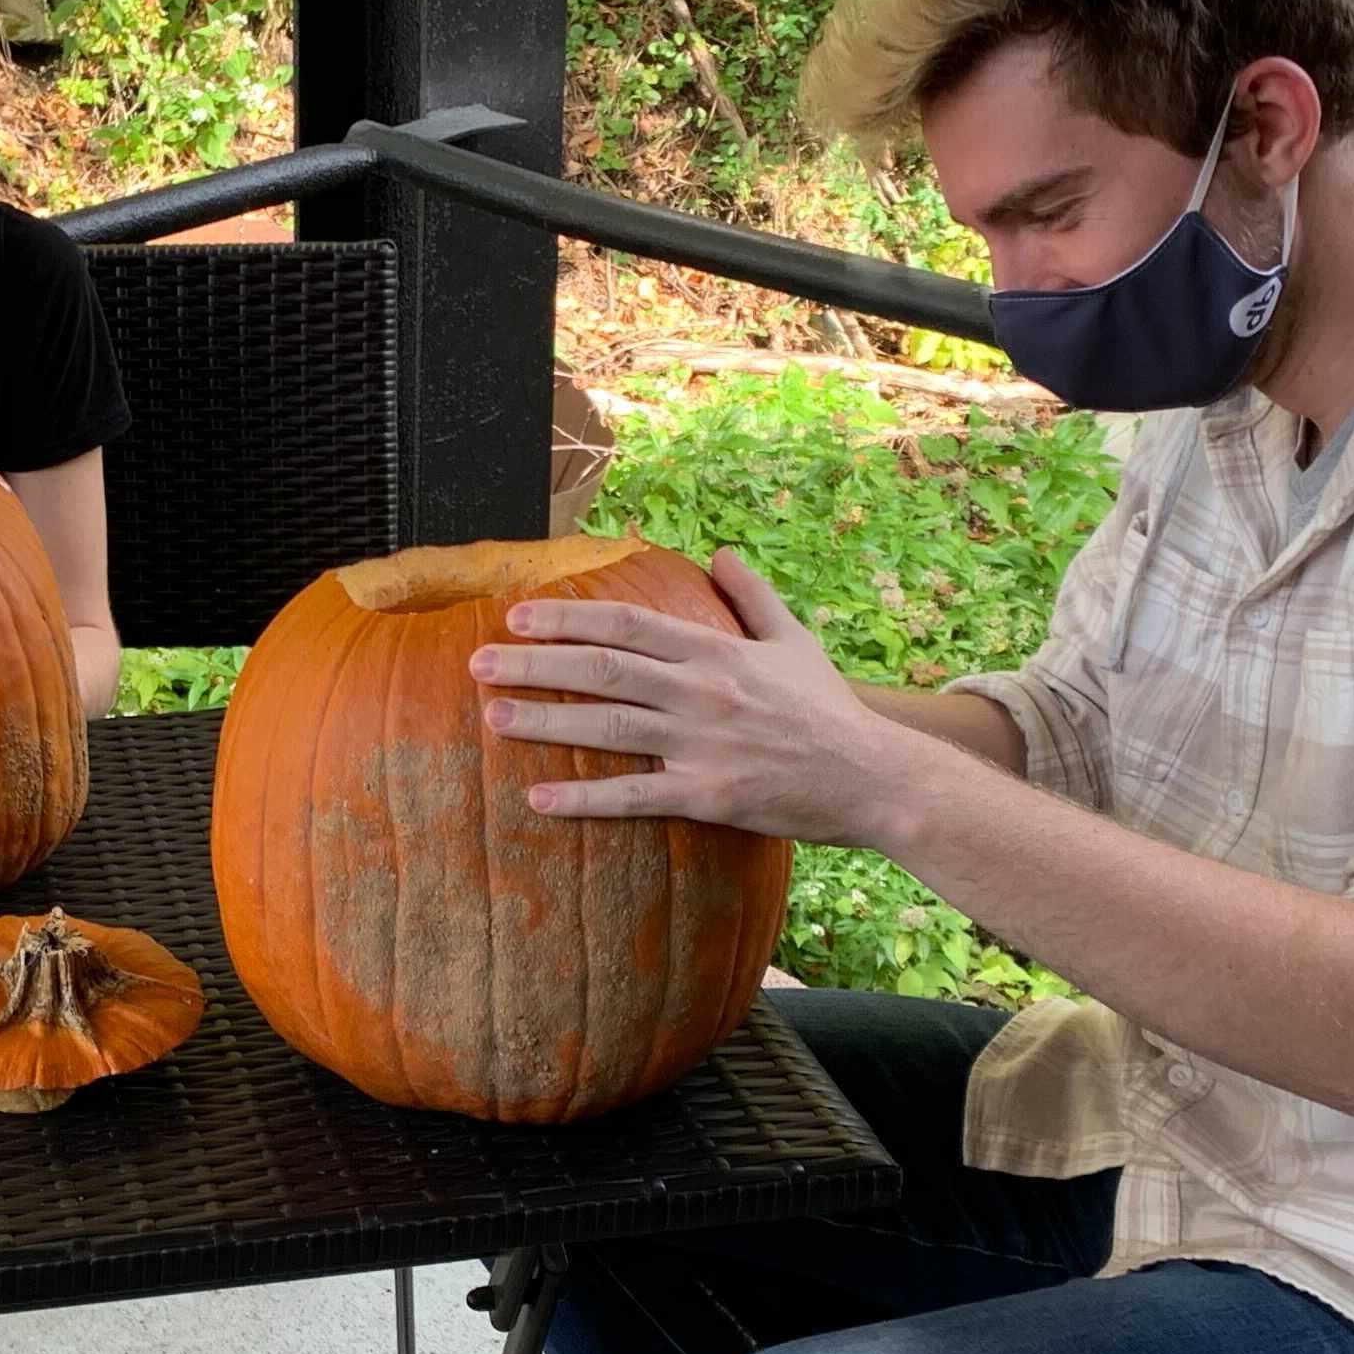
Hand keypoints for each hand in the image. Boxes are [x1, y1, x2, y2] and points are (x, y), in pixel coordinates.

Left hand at [470, 549, 921, 845]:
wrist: (874, 778)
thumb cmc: (829, 711)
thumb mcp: (794, 641)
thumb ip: (752, 597)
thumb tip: (719, 555)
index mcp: (716, 651)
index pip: (626, 623)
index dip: (567, 616)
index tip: (518, 614)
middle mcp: (701, 691)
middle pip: (602, 669)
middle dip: (535, 663)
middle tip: (478, 661)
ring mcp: (702, 744)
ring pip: (607, 727)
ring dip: (544, 721)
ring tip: (491, 716)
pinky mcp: (708, 796)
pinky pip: (634, 797)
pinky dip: (583, 799)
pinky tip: (537, 798)